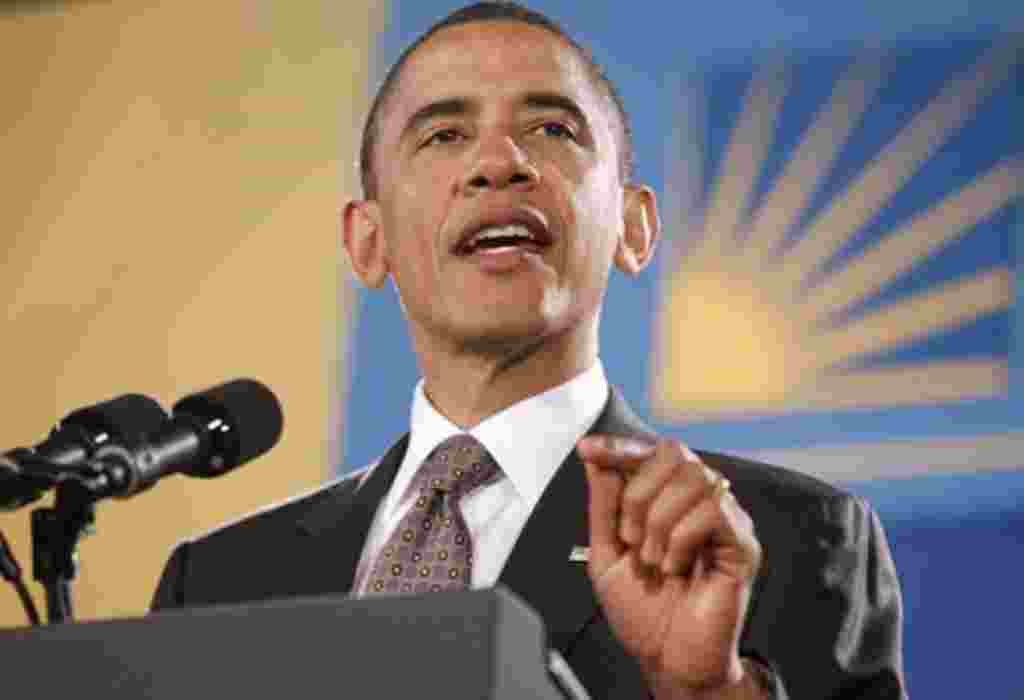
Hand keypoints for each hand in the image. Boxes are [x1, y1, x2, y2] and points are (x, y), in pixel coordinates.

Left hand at [577, 435, 763, 698]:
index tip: (587, 450)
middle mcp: (699, 503)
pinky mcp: (743, 543)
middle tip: (629, 537)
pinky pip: (714, 510)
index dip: (619, 447)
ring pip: (693, 478)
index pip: (649, 454)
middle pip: (674, 453)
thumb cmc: (643, 613)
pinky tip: (675, 565)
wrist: (668, 659)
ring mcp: (725, 519)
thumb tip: (595, 459)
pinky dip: (682, 537)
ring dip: (658, 520)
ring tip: (652, 560)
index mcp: (667, 500)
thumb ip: (604, 507)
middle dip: (638, 493)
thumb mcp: (606, 555)